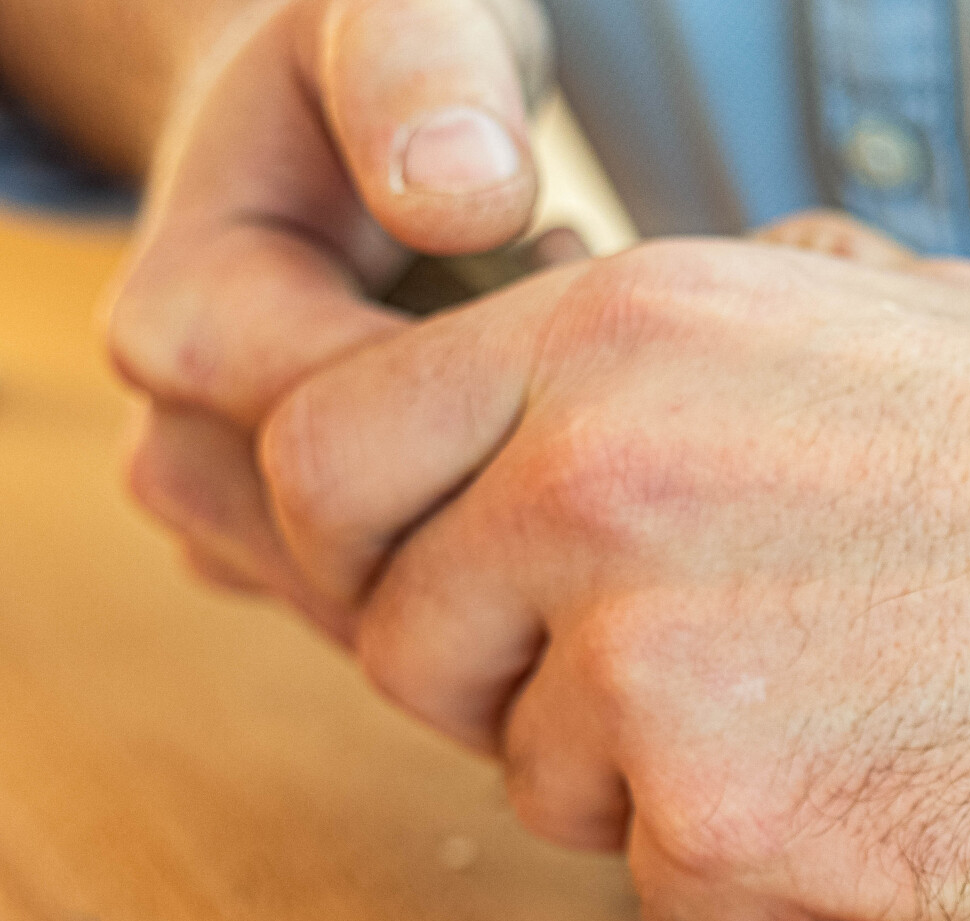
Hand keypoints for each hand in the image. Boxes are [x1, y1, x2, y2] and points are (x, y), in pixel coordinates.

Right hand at [106, 0, 551, 632]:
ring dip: (508, 495)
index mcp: (180, 328)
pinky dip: (495, 529)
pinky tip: (533, 418)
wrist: (332, 126)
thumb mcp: (403, 14)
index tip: (570, 265)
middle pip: (384, 547)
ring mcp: (237, 528)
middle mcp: (185, 452)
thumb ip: (421, 75)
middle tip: (584, 325)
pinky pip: (424, 607)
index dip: (495, 381)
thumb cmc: (384, 67)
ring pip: (412, 597)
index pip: (355, 449)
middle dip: (507, 449)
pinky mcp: (302, 568)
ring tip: (553, 354)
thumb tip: (462, 201)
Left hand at [255, 229, 969, 920]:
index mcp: (618, 331)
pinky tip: (890, 803)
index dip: (377, 543)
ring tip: (842, 729)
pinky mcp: (735, 829)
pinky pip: (662, 899)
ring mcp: (653, 666)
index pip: (332, 450)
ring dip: (655, 788)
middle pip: (400, 638)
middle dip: (500, 682)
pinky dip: (761, 883)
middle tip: (661, 691)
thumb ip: (662, 356)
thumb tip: (539, 415)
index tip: (458, 592)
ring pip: (535, 782)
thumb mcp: (863, 310)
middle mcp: (595, 482)